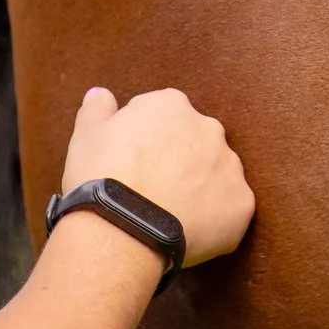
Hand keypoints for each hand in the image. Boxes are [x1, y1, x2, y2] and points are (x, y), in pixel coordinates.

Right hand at [61, 86, 254, 265]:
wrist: (124, 228)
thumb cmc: (101, 179)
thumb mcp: (86, 136)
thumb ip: (98, 109)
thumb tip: (100, 94)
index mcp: (171, 106)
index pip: (165, 117)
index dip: (148, 142)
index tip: (134, 163)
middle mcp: (208, 129)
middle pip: (196, 143)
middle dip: (180, 162)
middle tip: (154, 190)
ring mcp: (229, 166)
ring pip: (216, 176)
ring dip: (201, 189)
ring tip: (171, 215)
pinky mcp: (241, 204)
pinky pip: (231, 211)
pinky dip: (215, 221)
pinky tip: (189, 234)